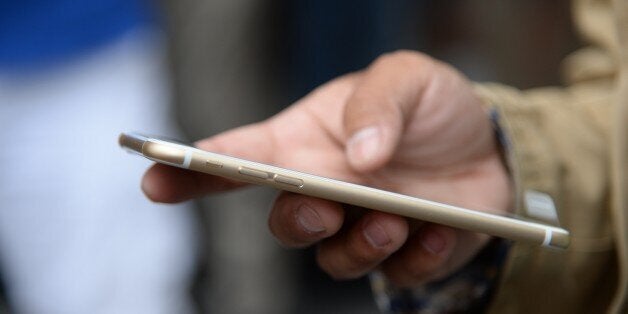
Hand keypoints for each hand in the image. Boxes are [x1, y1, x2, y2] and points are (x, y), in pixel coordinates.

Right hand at [141, 50, 511, 286]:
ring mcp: (358, 226)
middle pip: (281, 221)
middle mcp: (323, 189)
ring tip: (397, 219)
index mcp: (307, 142)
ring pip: (331, 258)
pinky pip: (393, 274)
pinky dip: (416, 257)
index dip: (191, 168)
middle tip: (324, 207)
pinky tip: (439, 230)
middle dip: (296, 220)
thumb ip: (378, 102)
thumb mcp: (410, 78)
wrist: (490, 149)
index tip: (155, 175)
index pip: (238, 157)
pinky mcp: (399, 254)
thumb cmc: (433, 109)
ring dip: (360, 244)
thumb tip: (357, 156)